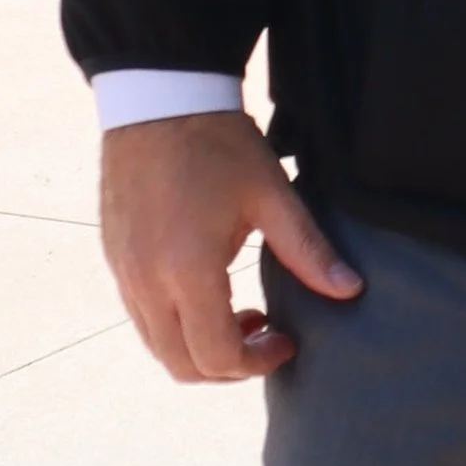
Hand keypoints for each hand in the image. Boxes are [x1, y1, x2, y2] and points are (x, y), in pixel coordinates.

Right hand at [100, 113, 362, 383]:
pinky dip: (175, 328)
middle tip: (268, 336)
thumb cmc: (218, 142)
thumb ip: (308, 249)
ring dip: (200, 350)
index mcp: (187, 270)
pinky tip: (210, 295)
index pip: (216, 355)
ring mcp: (124, 275)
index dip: (256, 362)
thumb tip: (350, 290)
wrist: (160, 99)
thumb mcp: (271, 194)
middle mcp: (146, 284)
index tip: (287, 341)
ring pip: (158, 347)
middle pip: (182, 365)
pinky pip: (141, 319)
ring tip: (244, 316)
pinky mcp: (115, 262)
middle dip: (229, 367)